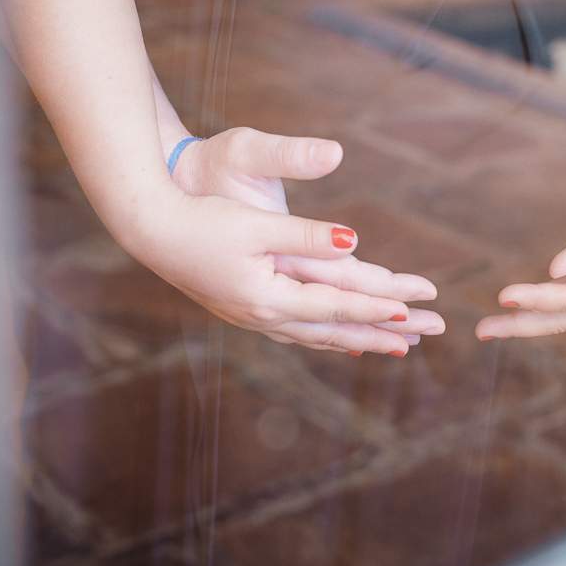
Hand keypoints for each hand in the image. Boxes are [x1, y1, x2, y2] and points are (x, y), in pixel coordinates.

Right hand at [164, 127, 444, 354]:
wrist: (149, 229)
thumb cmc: (201, 218)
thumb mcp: (258, 224)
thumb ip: (308, 235)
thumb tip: (356, 242)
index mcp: (268, 297)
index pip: (335, 306)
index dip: (375, 308)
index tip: (410, 311)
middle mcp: (262, 316)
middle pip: (331, 331)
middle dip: (376, 334)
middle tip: (416, 342)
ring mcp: (251, 317)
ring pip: (314, 336)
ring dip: (354, 340)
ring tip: (388, 347)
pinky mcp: (243, 309)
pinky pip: (295, 331)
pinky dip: (323, 336)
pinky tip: (334, 338)